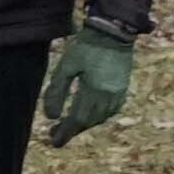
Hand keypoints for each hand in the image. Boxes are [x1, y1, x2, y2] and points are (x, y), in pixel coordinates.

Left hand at [39, 21, 136, 143]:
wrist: (113, 32)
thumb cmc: (86, 46)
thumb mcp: (66, 66)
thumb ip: (57, 91)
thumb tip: (51, 117)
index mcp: (95, 90)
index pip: (78, 120)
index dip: (65, 133)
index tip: (53, 141)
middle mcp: (109, 96)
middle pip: (88, 122)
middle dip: (71, 130)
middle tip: (54, 133)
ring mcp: (118, 94)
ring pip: (99, 118)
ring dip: (83, 125)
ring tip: (67, 125)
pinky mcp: (122, 89)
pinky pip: (109, 111)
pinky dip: (96, 117)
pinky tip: (87, 114)